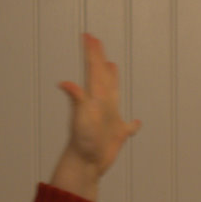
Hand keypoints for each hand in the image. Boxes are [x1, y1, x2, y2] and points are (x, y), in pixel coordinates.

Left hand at [47, 33, 140, 199]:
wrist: (85, 164)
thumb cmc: (82, 142)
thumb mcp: (81, 118)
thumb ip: (77, 99)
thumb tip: (64, 83)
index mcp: (95, 98)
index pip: (93, 71)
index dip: (92, 54)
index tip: (88, 36)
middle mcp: (102, 105)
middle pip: (101, 77)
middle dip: (99, 59)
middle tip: (96, 41)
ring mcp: (110, 119)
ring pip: (114, 94)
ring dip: (113, 80)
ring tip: (112, 66)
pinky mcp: (117, 135)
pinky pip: (128, 127)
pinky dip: (133, 125)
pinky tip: (136, 123)